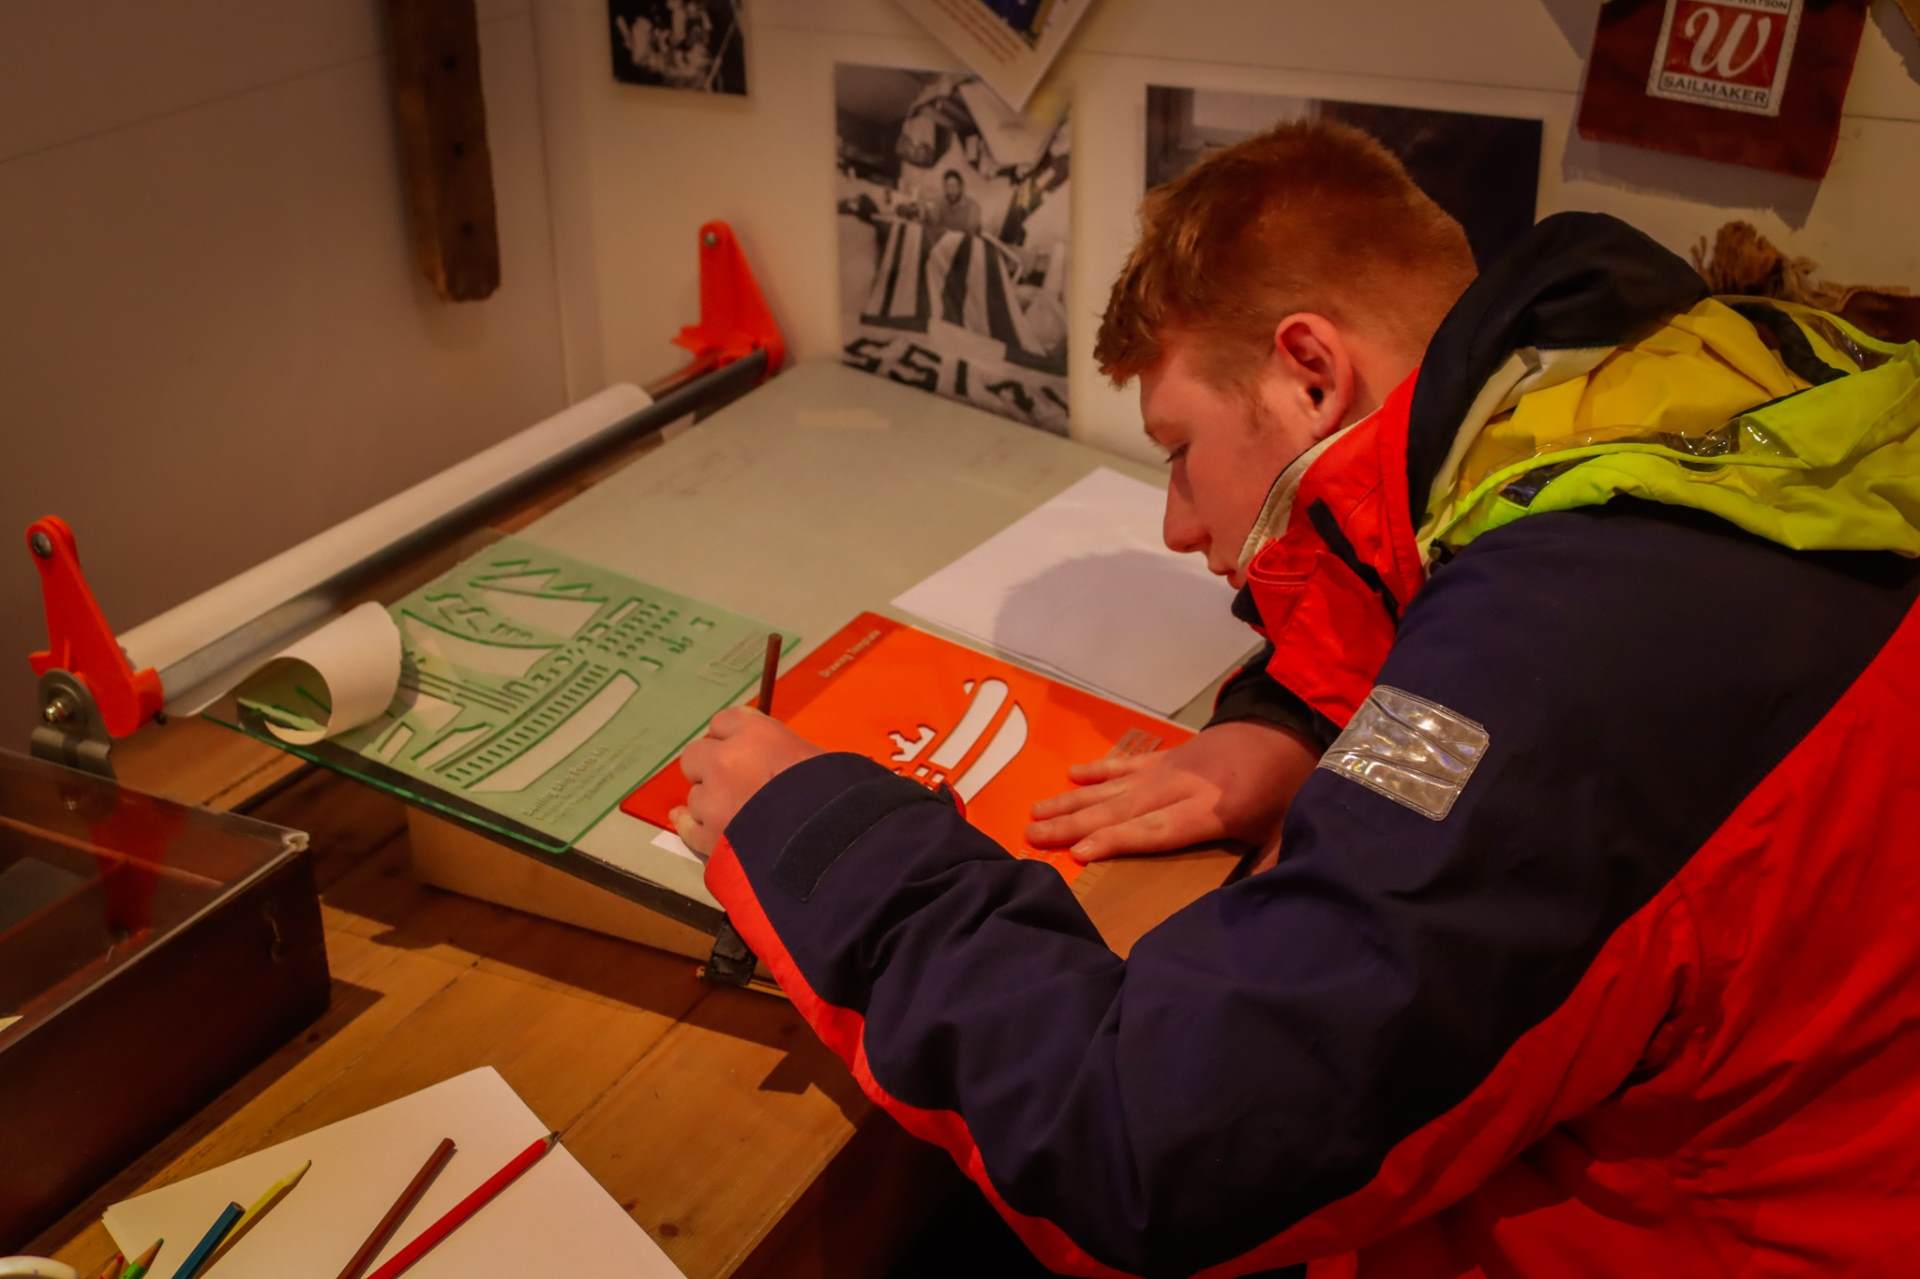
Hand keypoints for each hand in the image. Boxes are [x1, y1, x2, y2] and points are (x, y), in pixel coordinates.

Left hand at [672, 707, 822, 856]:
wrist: (831, 845)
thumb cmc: (835, 796)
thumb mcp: (814, 757)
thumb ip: (780, 751)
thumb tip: (770, 758)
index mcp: (756, 734)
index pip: (724, 722)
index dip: (732, 737)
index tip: (742, 749)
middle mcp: (726, 761)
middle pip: (696, 755)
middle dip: (710, 767)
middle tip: (734, 782)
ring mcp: (713, 801)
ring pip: (695, 795)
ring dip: (710, 802)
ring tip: (738, 815)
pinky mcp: (709, 837)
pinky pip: (688, 828)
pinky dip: (695, 827)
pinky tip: (701, 826)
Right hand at [1026, 721, 1317, 862]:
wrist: (1289, 726)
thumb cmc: (1289, 786)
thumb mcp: (1286, 830)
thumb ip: (1267, 868)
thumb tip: (1250, 910)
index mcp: (1211, 809)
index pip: (1155, 830)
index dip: (1116, 841)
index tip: (1078, 852)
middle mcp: (1181, 786)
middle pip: (1121, 808)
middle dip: (1074, 823)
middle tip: (1032, 835)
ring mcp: (1170, 767)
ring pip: (1114, 786)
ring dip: (1073, 800)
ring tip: (1035, 812)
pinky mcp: (1170, 754)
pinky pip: (1127, 764)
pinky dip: (1099, 769)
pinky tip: (1072, 775)